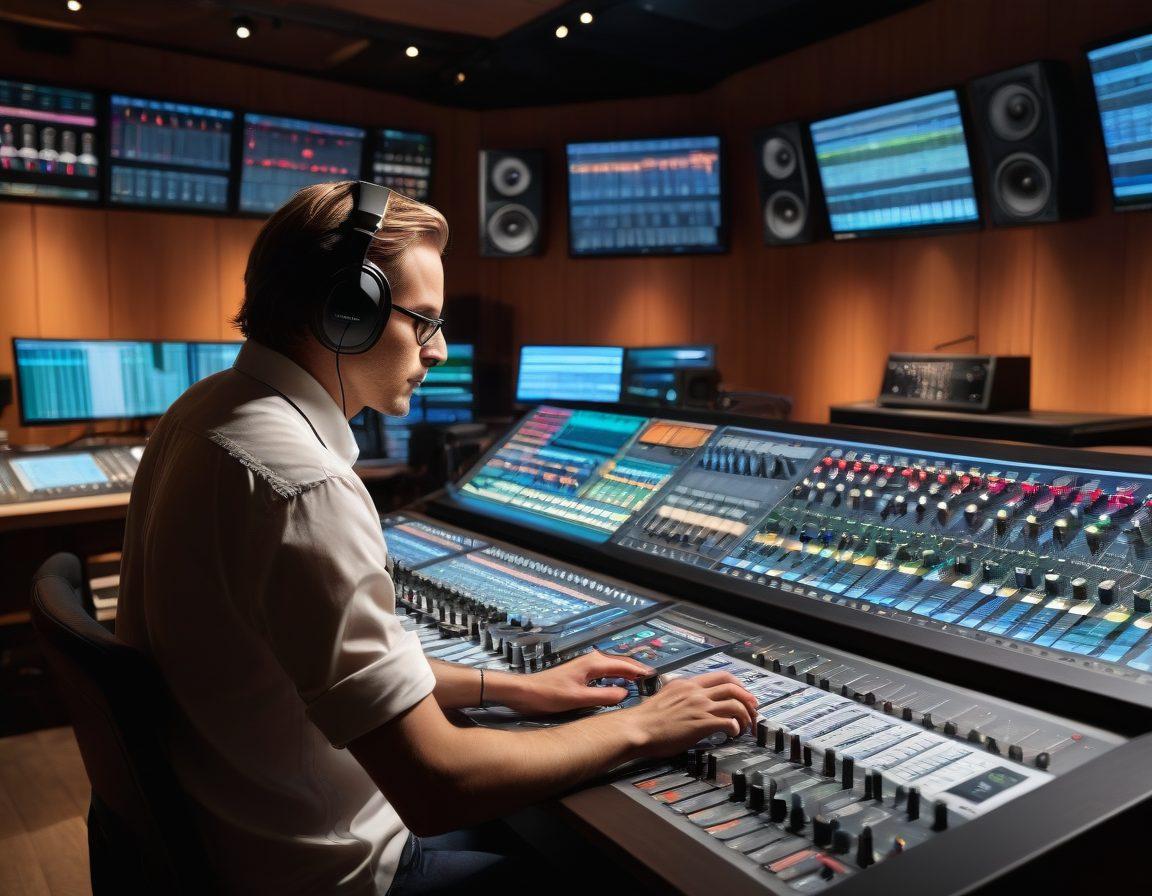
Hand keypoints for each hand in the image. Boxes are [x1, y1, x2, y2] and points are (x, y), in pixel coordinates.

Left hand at [502, 650, 654, 715]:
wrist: (525, 692)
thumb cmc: (549, 694)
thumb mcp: (578, 699)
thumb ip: (603, 696)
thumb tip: (625, 694)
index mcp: (593, 664)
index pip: (624, 665)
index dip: (640, 671)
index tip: (655, 678)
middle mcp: (592, 661)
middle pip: (621, 663)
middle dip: (637, 670)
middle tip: (653, 681)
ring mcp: (586, 666)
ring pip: (614, 667)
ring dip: (628, 672)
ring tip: (641, 683)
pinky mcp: (581, 674)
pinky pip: (606, 672)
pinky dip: (617, 676)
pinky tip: (619, 685)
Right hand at [627, 671, 758, 756]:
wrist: (636, 728)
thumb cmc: (645, 719)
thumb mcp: (665, 697)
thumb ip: (680, 696)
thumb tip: (687, 701)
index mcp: (687, 684)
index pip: (720, 677)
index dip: (738, 685)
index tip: (744, 695)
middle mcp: (696, 691)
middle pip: (733, 687)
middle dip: (748, 698)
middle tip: (754, 711)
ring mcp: (699, 706)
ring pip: (735, 703)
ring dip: (745, 716)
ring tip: (745, 727)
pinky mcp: (701, 723)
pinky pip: (728, 721)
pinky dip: (735, 727)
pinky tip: (732, 734)